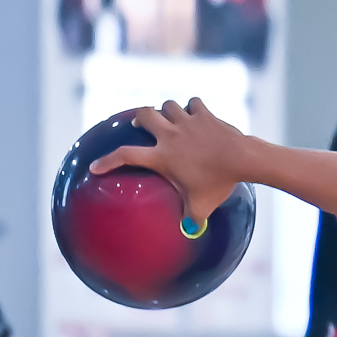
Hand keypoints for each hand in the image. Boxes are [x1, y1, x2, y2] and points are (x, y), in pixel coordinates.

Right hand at [87, 97, 251, 227]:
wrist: (240, 159)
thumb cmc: (218, 183)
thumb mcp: (201, 207)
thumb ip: (191, 219)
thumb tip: (189, 232)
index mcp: (162, 157)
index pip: (126, 156)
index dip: (107, 161)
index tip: (95, 167)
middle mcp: (170, 136)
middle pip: (143, 114)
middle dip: (139, 117)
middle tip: (140, 125)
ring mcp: (187, 122)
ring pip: (168, 105)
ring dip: (167, 111)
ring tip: (171, 119)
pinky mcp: (204, 114)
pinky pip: (193, 103)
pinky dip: (193, 107)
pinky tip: (197, 114)